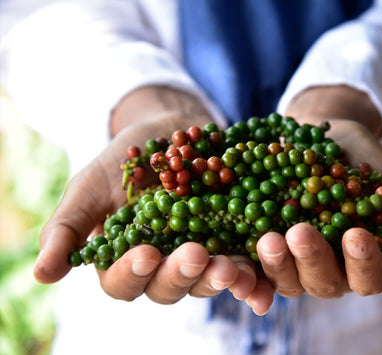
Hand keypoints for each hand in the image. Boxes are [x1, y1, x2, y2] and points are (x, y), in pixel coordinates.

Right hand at [34, 86, 257, 303]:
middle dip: (181, 275)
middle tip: (195, 255)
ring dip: (218, 278)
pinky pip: (242, 263)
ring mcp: (199, 254)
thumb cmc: (123, 159)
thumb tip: (42, 274)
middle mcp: (163, 265)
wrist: (170, 130)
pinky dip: (251, 272)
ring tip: (230, 265)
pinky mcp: (230, 239)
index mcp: (125, 260)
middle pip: (169, 288)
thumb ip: (67, 227)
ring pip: (206, 280)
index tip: (145, 252)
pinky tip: (258, 271)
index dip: (133, 274)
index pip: (124, 283)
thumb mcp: (90, 187)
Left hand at [245, 86, 381, 312]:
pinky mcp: (265, 250)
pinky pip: (255, 270)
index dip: (364, 261)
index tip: (357, 234)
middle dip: (313, 259)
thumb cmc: (367, 163)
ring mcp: (295, 264)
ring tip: (269, 238)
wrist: (325, 136)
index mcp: (366, 262)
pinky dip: (247, 275)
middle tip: (301, 232)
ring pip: (287, 281)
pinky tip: (235, 269)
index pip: (370, 277)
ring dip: (277, 264)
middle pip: (324, 283)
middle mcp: (331, 271)